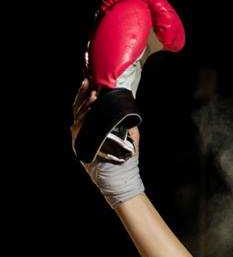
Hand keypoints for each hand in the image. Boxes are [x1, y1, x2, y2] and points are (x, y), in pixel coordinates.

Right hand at [71, 78, 144, 208]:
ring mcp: (80, 136)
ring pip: (79, 115)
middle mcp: (83, 128)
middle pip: (79, 106)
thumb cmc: (125, 158)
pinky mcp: (80, 144)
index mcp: (92, 124)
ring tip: (92, 94)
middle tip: (89, 82)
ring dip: (85, 104)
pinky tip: (88, 111)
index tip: (90, 77)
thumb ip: (125, 121)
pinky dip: (84, 118)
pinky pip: (80, 128)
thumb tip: (129, 104)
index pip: (86, 104)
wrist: (119, 179)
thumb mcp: (128, 135)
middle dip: (84, 94)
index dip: (86, 91)